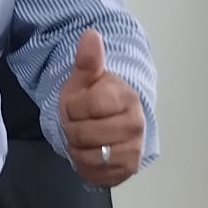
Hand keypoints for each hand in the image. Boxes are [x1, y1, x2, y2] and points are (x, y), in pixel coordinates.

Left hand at [57, 30, 145, 188]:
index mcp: (126, 97)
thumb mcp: (85, 78)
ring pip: (87, 155)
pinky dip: (84, 165)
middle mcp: (135, 124)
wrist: (110, 123)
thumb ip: (87, 60)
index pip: (85, 105)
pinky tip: (90, 152)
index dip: (71, 106)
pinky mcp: (127, 170)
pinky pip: (94, 173)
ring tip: (84, 137)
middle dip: (72, 127)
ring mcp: (133, 149)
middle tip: (79, 122)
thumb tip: (90, 35)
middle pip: (83, 133)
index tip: (77, 104)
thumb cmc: (94, 99)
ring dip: (77, 147)